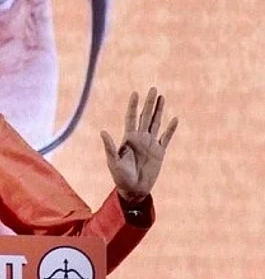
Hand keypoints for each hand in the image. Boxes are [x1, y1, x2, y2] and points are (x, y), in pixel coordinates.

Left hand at [101, 87, 178, 202]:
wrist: (133, 190)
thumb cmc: (120, 177)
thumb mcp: (113, 161)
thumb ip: (110, 147)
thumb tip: (103, 131)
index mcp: (128, 138)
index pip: (131, 117)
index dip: (133, 105)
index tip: (135, 92)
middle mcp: (140, 138)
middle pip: (145, 116)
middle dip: (149, 103)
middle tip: (153, 88)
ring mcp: (150, 144)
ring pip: (156, 123)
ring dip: (159, 111)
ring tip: (162, 97)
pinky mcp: (160, 152)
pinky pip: (166, 138)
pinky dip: (171, 129)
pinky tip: (174, 119)